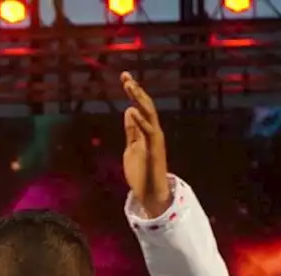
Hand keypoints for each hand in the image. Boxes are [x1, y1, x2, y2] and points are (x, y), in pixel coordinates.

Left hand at [120, 72, 171, 218]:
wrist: (150, 194)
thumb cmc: (142, 172)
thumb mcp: (131, 147)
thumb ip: (131, 131)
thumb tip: (128, 110)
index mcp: (147, 130)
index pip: (140, 106)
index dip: (133, 92)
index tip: (125, 77)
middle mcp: (153, 132)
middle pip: (146, 106)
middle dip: (136, 91)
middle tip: (126, 76)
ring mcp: (155, 140)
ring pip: (149, 115)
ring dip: (140, 100)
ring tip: (130, 87)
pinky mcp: (154, 150)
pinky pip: (148, 133)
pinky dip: (140, 121)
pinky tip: (132, 110)